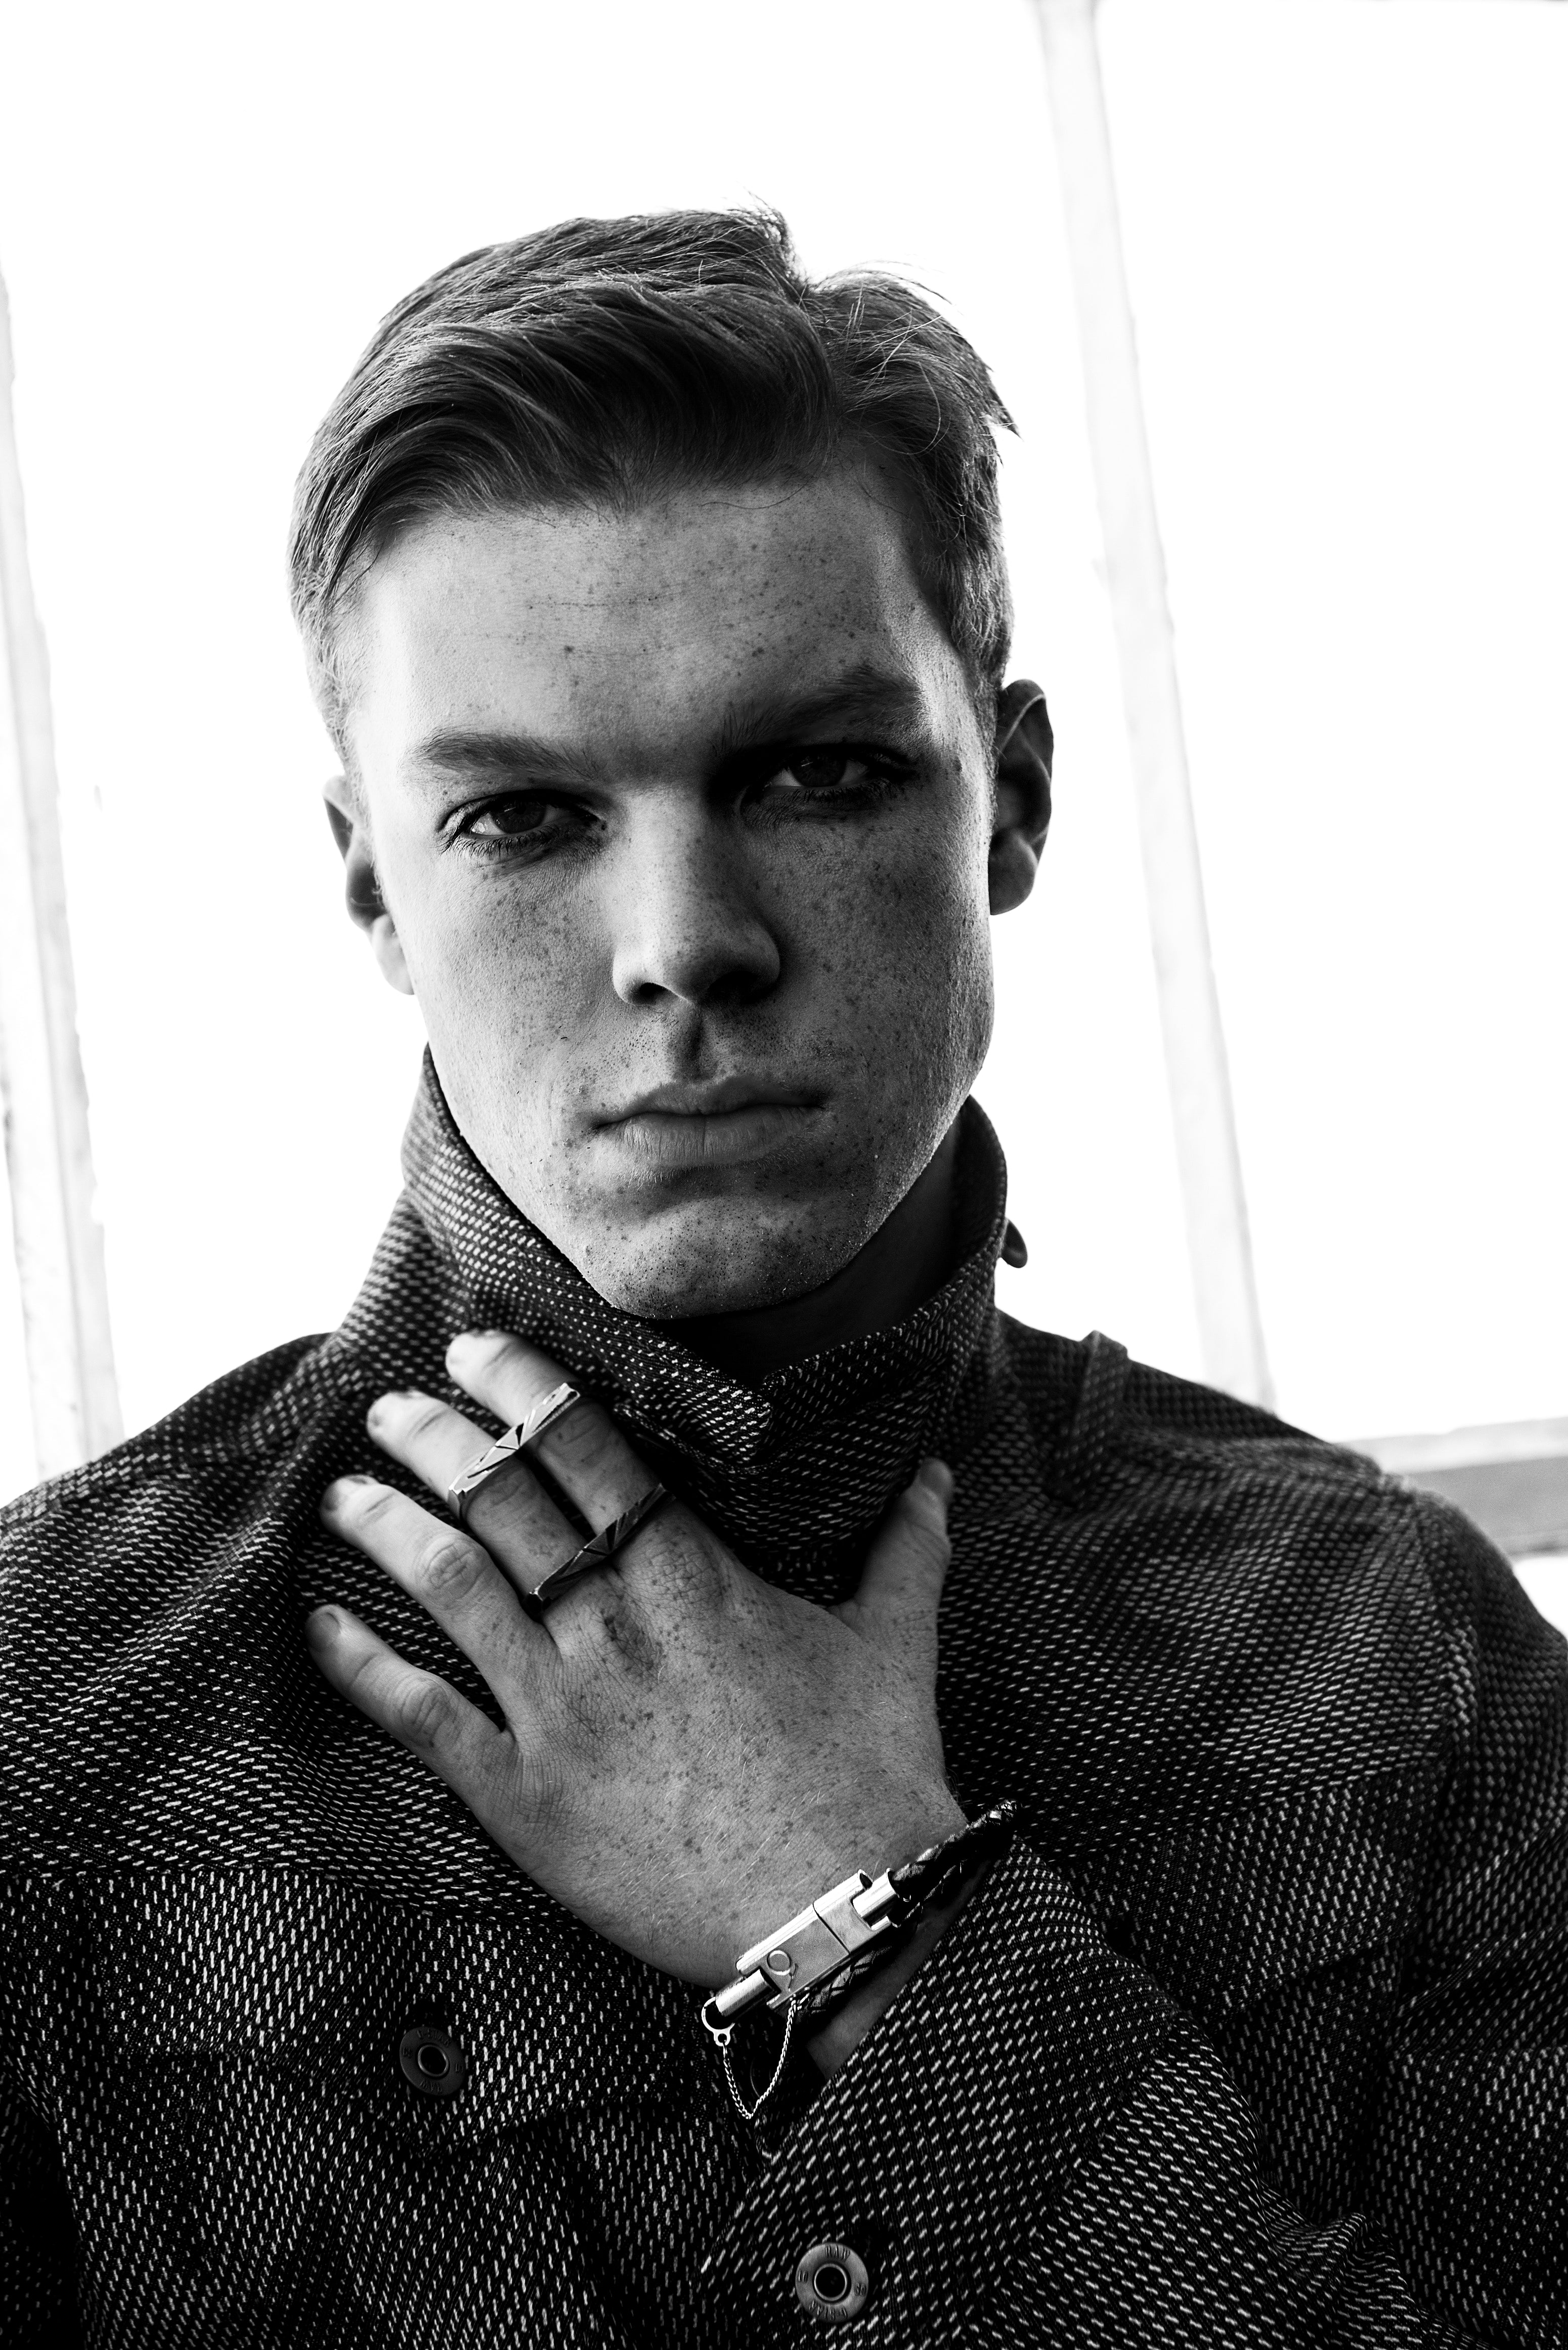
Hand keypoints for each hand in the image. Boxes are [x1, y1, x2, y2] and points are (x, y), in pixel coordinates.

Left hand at [307, 1329, 965, 1988]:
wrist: (841, 1910)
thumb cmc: (872, 1773)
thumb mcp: (896, 1644)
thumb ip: (906, 1549)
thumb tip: (938, 1474)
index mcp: (692, 1577)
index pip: (589, 1452)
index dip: (525, 1390)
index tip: (478, 1350)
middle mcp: (613, 1624)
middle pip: (503, 1501)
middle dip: (438, 1439)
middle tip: (390, 1407)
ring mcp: (561, 1708)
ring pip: (452, 1586)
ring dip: (389, 1527)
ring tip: (344, 1491)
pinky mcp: (523, 1797)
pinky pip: (423, 1719)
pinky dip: (362, 1669)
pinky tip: (315, 1628)